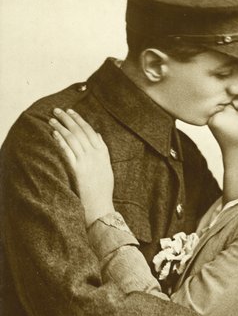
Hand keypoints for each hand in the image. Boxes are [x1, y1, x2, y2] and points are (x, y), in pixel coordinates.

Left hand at [50, 108, 114, 225]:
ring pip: (72, 139)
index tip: (70, 111)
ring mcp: (86, 162)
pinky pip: (68, 152)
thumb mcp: (106, 166)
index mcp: (103, 152)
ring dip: (61, 127)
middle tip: (57, 110)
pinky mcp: (78, 170)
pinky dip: (61, 141)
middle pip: (80, 131)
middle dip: (67, 119)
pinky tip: (54, 134)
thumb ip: (102, 150)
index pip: (90, 130)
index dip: (79, 119)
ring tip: (52, 120)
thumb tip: (97, 134)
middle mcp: (95, 155)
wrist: (100, 205)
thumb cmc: (102, 188)